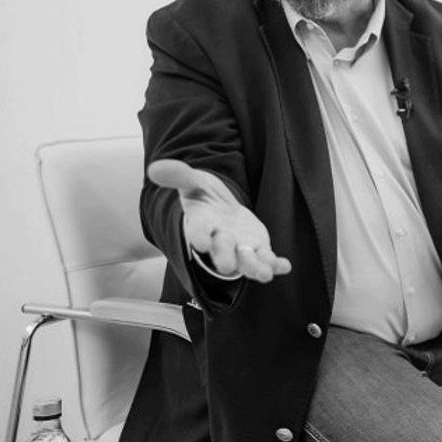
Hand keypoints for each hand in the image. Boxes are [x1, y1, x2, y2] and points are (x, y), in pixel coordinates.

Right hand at [147, 159, 291, 281]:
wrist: (221, 210)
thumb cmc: (204, 197)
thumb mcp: (193, 182)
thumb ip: (179, 175)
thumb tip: (155, 167)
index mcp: (201, 226)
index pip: (197, 232)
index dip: (199, 237)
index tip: (201, 243)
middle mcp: (220, 242)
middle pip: (222, 252)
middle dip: (225, 257)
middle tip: (227, 266)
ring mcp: (240, 248)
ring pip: (246, 262)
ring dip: (254, 267)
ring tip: (264, 273)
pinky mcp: (258, 249)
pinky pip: (267, 260)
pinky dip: (276, 265)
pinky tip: (285, 266)